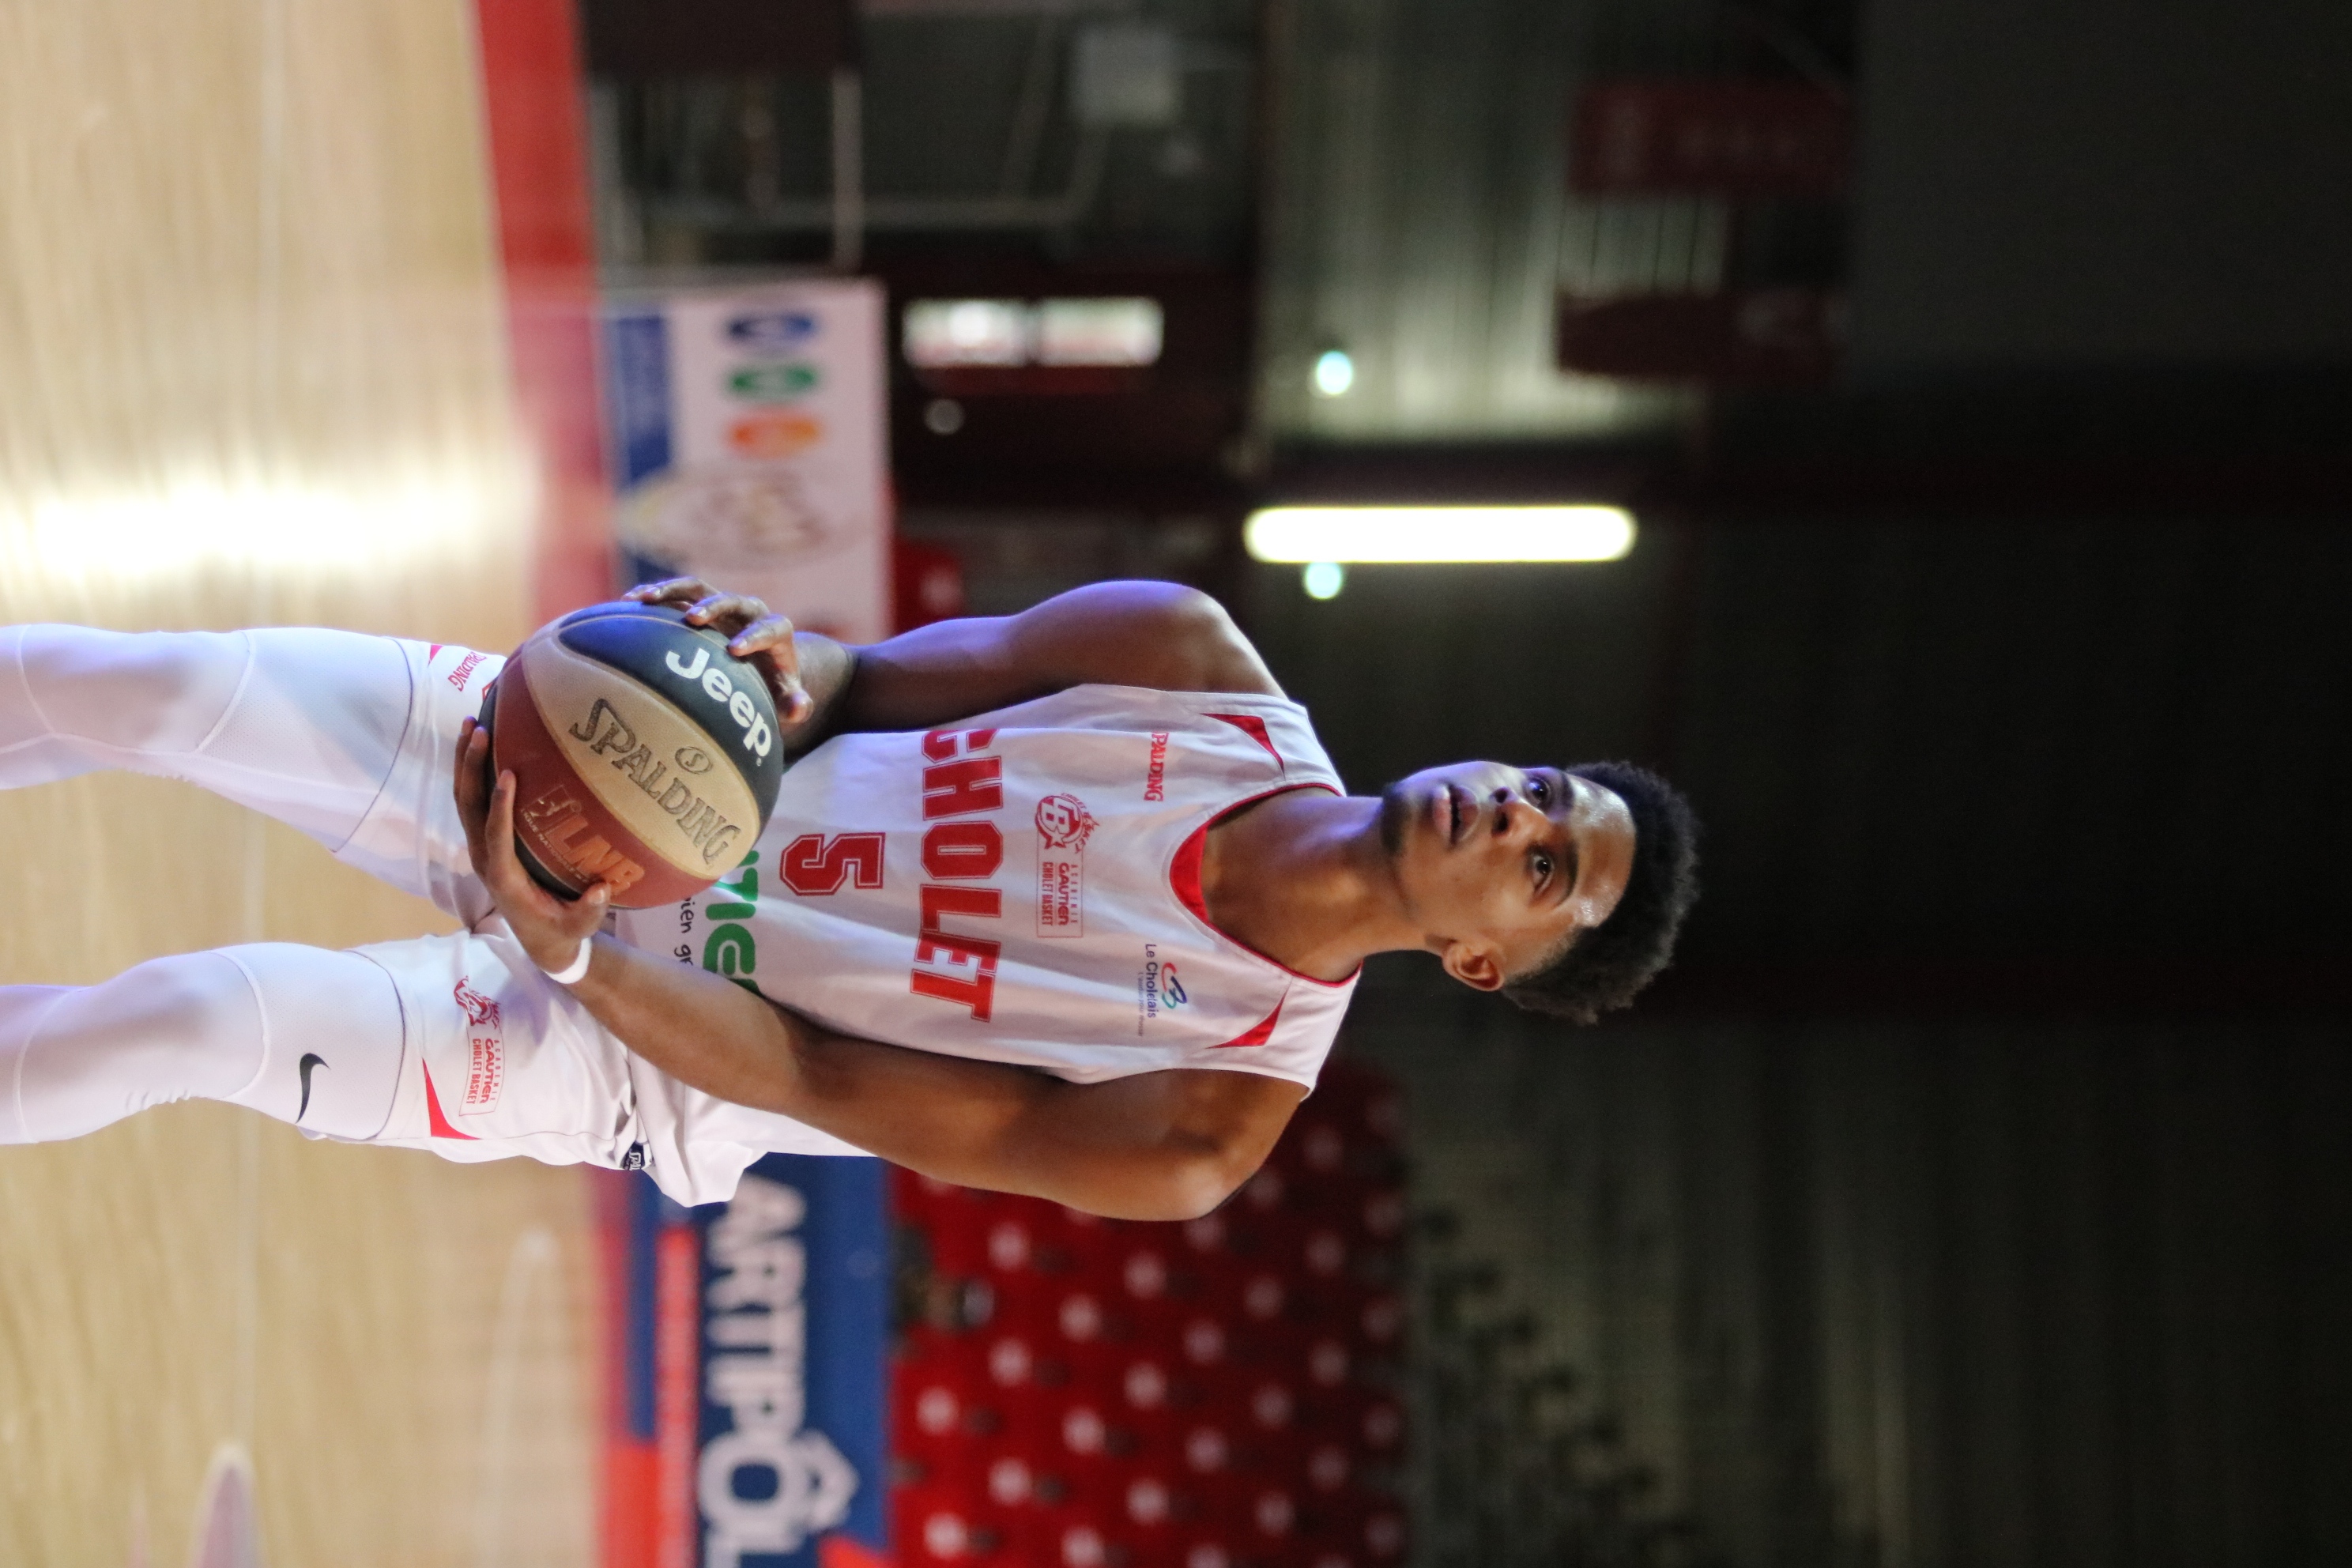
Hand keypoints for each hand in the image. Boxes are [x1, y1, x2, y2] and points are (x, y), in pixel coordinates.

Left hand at [454, 717, 611, 975]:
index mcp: (505, 878)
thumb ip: (588, 911)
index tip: (508, 775)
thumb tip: (600, 889)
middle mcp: (486, 857)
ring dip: (466, 761)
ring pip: (465, 798)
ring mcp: (482, 845)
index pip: (496, 836)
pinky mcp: (487, 838)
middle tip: (479, 728)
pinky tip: (484, 742)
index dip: (499, 807)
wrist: (540, 940)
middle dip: (471, 767)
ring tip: (471, 721)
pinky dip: (474, 770)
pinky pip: (474, 800)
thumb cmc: (562, 929)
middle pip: (468, 806)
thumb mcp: (579, 926)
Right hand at [626, 576, 812, 724]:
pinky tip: (626, 603)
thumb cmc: (774, 683)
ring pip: (697, 588)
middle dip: (714, 607)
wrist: (762, 659)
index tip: (735, 650)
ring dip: (672, 590)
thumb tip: (799, 709)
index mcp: (775, 631)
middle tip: (694, 620)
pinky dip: (653, 595)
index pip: (770, 628)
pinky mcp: (698, 604)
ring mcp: (721, 605)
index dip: (754, 636)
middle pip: (732, 600)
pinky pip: (675, 594)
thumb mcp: (787, 695)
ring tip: (643, 599)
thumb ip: (796, 703)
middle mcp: (748, 611)